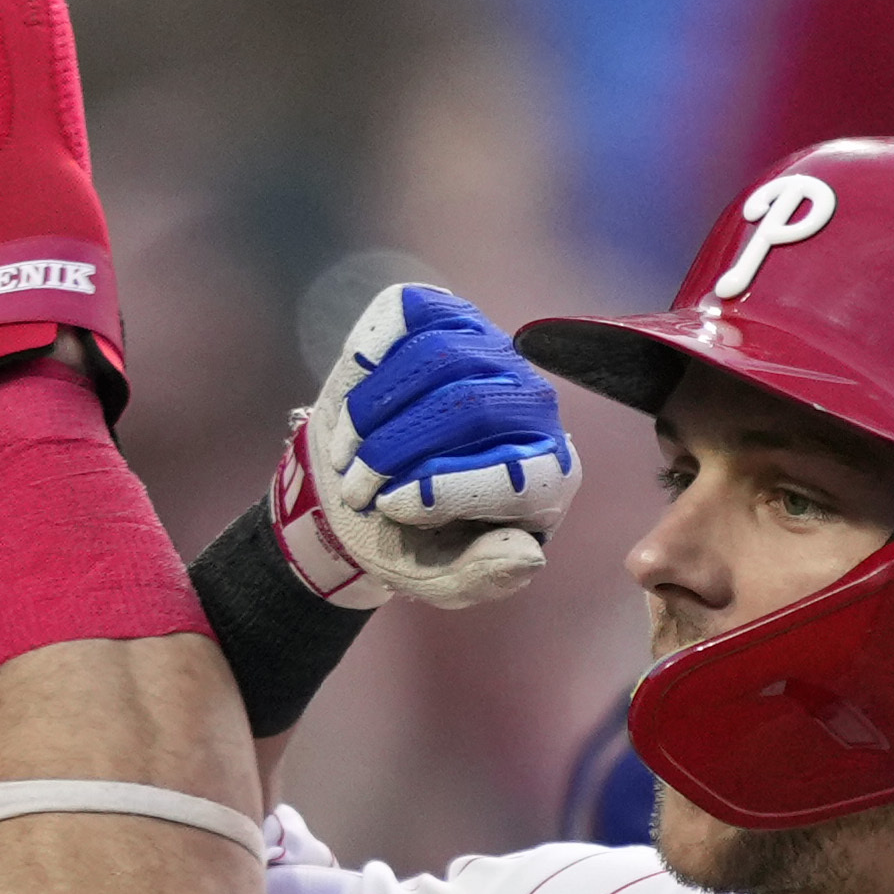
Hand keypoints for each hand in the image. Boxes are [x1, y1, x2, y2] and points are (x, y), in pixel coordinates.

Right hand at [270, 282, 579, 611]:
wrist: (358, 488)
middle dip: (398, 451)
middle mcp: (532, 406)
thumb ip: (483, 577)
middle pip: (470, 406)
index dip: (447, 488)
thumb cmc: (408, 539)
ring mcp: (490, 351)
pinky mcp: (444, 315)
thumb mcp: (441, 579)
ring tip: (346, 458)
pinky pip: (410, 313)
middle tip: (355, 492)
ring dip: (373, 413)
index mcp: (547, 477)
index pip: (520, 470)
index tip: (392, 509)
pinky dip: (369, 356)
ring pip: (435, 357)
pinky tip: (354, 401)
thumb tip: (529, 556)